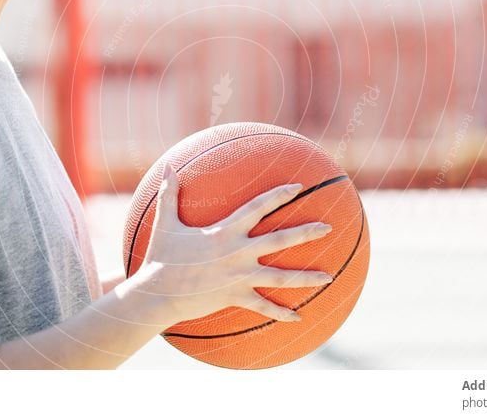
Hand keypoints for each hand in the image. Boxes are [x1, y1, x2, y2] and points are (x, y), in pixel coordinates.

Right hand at [136, 163, 333, 323]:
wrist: (157, 294)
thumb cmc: (161, 257)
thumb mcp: (165, 223)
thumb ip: (169, 194)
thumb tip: (167, 168)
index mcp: (225, 231)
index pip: (258, 207)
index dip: (278, 195)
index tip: (298, 188)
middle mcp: (238, 252)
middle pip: (280, 239)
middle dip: (306, 232)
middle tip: (329, 227)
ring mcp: (239, 276)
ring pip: (281, 277)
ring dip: (306, 277)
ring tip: (329, 278)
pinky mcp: (235, 296)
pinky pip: (263, 306)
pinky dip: (281, 313)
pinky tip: (299, 318)